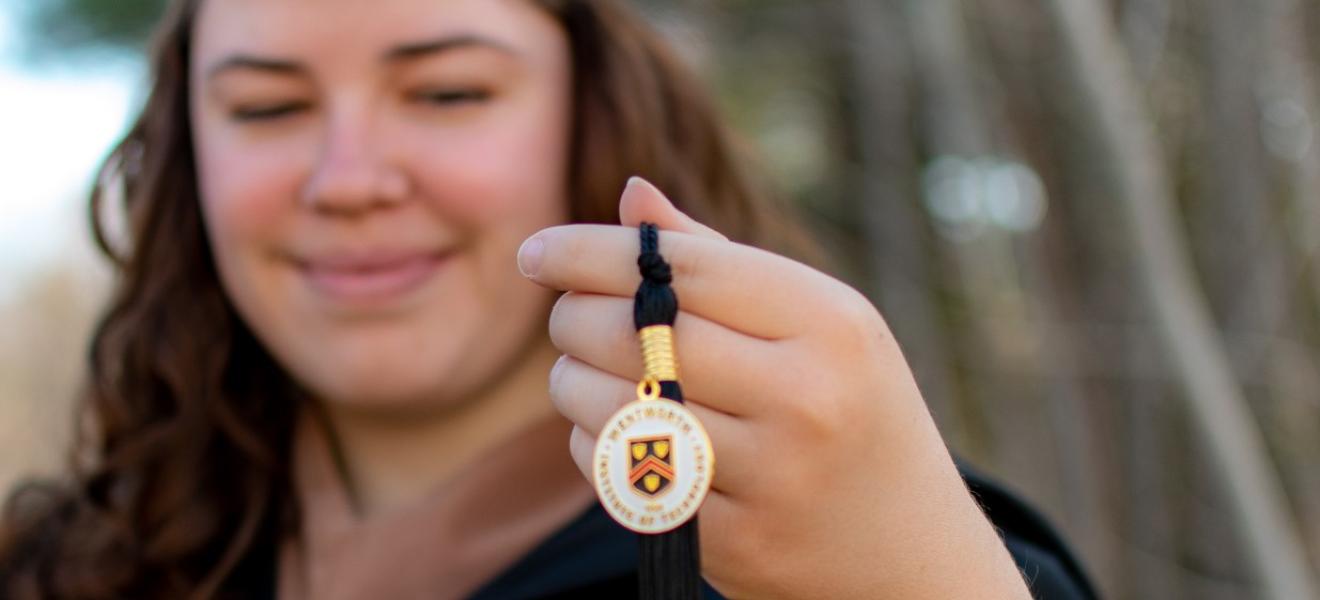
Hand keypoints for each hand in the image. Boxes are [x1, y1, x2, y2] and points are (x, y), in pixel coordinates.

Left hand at [518, 177, 1029, 598]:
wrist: (912, 556)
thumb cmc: (853, 414)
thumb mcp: (817, 327)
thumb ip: (720, 263)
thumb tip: (632, 195)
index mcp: (829, 323)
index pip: (678, 268)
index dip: (588, 253)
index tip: (536, 252)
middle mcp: (805, 397)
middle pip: (632, 334)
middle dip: (573, 318)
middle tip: (569, 317)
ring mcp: (770, 477)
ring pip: (610, 407)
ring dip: (573, 383)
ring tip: (587, 375)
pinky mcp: (733, 542)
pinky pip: (619, 476)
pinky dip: (596, 447)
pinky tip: (621, 435)